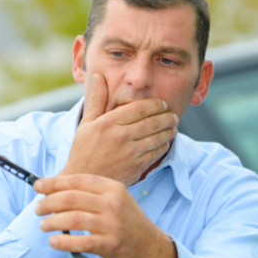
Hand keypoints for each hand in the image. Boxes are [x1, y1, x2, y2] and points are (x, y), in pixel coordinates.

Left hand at [34, 174, 177, 257]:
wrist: (149, 246)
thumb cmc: (125, 221)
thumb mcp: (115, 199)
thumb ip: (90, 194)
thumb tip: (53, 191)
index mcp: (112, 188)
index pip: (78, 181)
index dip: (54, 183)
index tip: (38, 187)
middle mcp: (112, 204)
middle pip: (71, 198)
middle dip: (49, 203)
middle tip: (38, 209)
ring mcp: (112, 225)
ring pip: (73, 219)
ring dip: (52, 222)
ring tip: (44, 225)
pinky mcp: (109, 245)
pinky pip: (81, 242)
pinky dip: (63, 242)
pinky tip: (53, 241)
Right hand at [60, 73, 178, 185]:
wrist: (84, 180)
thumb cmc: (83, 151)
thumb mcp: (86, 123)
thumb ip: (97, 99)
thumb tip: (98, 77)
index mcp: (108, 123)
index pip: (139, 108)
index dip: (155, 104)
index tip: (162, 103)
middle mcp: (121, 136)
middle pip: (152, 122)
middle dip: (167, 116)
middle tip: (173, 114)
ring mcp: (130, 153)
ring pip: (157, 137)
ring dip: (169, 130)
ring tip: (174, 126)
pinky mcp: (137, 167)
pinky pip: (156, 153)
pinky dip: (164, 146)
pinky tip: (166, 142)